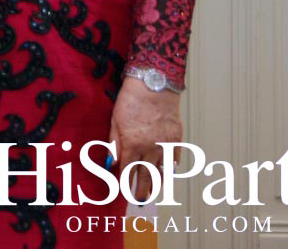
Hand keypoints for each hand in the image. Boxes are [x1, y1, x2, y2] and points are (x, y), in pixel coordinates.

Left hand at [109, 77, 182, 196]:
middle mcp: (150, 148)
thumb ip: (114, 143)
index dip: (124, 181)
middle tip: (140, 200)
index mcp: (132, 144)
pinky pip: (174, 158)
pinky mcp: (177, 139)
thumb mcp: (115, 121)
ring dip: (158, 183)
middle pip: (146, 175)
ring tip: (154, 192)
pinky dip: (171, 167)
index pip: (127, 169)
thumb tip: (110, 162)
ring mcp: (165, 145)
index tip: (122, 190)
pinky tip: (168, 172)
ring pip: (162, 170)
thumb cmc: (130, 101)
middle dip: (142, 189)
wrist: (154, 86)